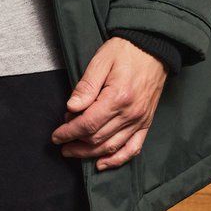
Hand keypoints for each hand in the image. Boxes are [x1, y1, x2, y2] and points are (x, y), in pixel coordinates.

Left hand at [51, 37, 166, 169]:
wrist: (153, 47)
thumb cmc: (125, 51)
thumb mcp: (101, 61)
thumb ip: (86, 86)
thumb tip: (71, 108)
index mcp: (117, 97)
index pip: (88, 124)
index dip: (69, 132)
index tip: (56, 136)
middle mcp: (130, 113)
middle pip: (98, 138)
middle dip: (76, 144)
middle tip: (62, 144)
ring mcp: (140, 120)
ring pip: (112, 147)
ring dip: (91, 154)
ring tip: (74, 153)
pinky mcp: (146, 122)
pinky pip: (133, 148)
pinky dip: (117, 159)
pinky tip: (102, 163)